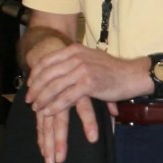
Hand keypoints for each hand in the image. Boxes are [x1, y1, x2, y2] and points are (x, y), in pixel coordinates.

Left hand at [23, 39, 144, 162]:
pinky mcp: (88, 83)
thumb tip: (59, 70)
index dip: (35, 74)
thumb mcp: (90, 59)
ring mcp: (82, 69)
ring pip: (54, 86)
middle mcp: (76, 57)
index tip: (29, 85)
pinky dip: (54, 106)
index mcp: (74, 50)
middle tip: (29, 100)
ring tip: (36, 108)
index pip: (46, 61)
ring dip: (42, 99)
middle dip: (35, 89)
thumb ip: (74, 61)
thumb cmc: (113, 70)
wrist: (133, 75)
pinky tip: (48, 112)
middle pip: (47, 74)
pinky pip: (65, 97)